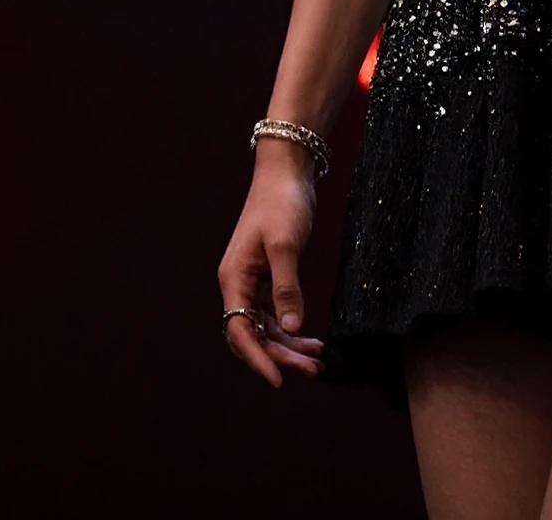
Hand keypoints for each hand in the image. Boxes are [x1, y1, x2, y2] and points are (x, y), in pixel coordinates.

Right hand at [217, 155, 324, 387]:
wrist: (288, 171)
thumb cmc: (282, 202)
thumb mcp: (285, 245)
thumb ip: (286, 288)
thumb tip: (288, 329)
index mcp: (234, 278)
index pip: (240, 331)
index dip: (258, 359)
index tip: (279, 380)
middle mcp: (239, 284)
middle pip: (254, 334)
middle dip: (281, 355)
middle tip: (313, 369)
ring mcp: (253, 281)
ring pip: (266, 327)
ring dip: (288, 346)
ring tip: (317, 360)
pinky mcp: (269, 275)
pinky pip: (275, 313)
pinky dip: (291, 327)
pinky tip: (310, 338)